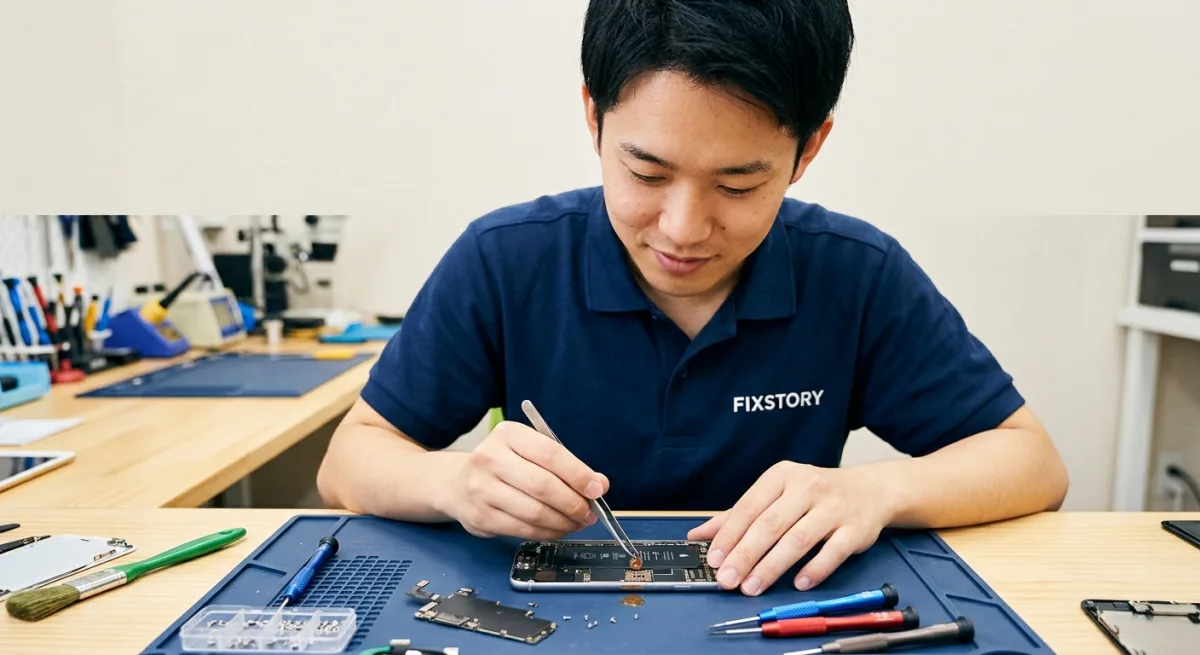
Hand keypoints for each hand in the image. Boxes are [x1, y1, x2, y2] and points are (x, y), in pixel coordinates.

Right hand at [445, 420, 606, 539]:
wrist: (457, 483)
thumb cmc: (503, 465)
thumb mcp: (530, 452)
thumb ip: (564, 465)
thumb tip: (598, 485)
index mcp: (508, 434)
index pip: (550, 453)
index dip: (578, 474)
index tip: (597, 488)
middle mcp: (491, 458)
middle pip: (544, 485)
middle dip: (574, 503)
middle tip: (590, 512)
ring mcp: (482, 489)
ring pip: (535, 512)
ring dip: (563, 522)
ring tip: (576, 522)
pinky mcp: (481, 516)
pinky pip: (523, 529)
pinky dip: (547, 532)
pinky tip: (557, 529)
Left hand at [687, 461, 893, 595]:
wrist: (868, 490)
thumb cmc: (813, 495)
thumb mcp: (776, 494)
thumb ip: (738, 515)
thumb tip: (699, 535)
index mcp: (781, 476)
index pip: (748, 507)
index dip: (728, 536)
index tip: (713, 559)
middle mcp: (806, 487)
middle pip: (769, 525)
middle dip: (744, 555)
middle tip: (727, 579)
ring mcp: (833, 508)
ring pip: (797, 539)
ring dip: (772, 567)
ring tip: (752, 587)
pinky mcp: (855, 529)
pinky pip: (832, 552)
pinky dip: (814, 569)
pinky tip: (798, 584)